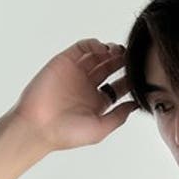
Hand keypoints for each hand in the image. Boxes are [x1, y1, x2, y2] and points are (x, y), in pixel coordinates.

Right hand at [11, 37, 138, 152]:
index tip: (139, 77)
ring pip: (98, 56)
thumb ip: (119, 116)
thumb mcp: (100, 129)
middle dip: (122, 62)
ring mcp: (76, 74)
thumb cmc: (66, 134)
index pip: (118, 87)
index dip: (129, 80)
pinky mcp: (65, 62)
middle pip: (110, 68)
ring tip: (118, 52)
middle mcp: (87, 87)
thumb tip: (136, 105)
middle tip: (131, 59)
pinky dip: (94, 44)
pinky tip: (103, 49)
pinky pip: (82, 48)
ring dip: (110, 51)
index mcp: (97, 103)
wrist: (39, 126)